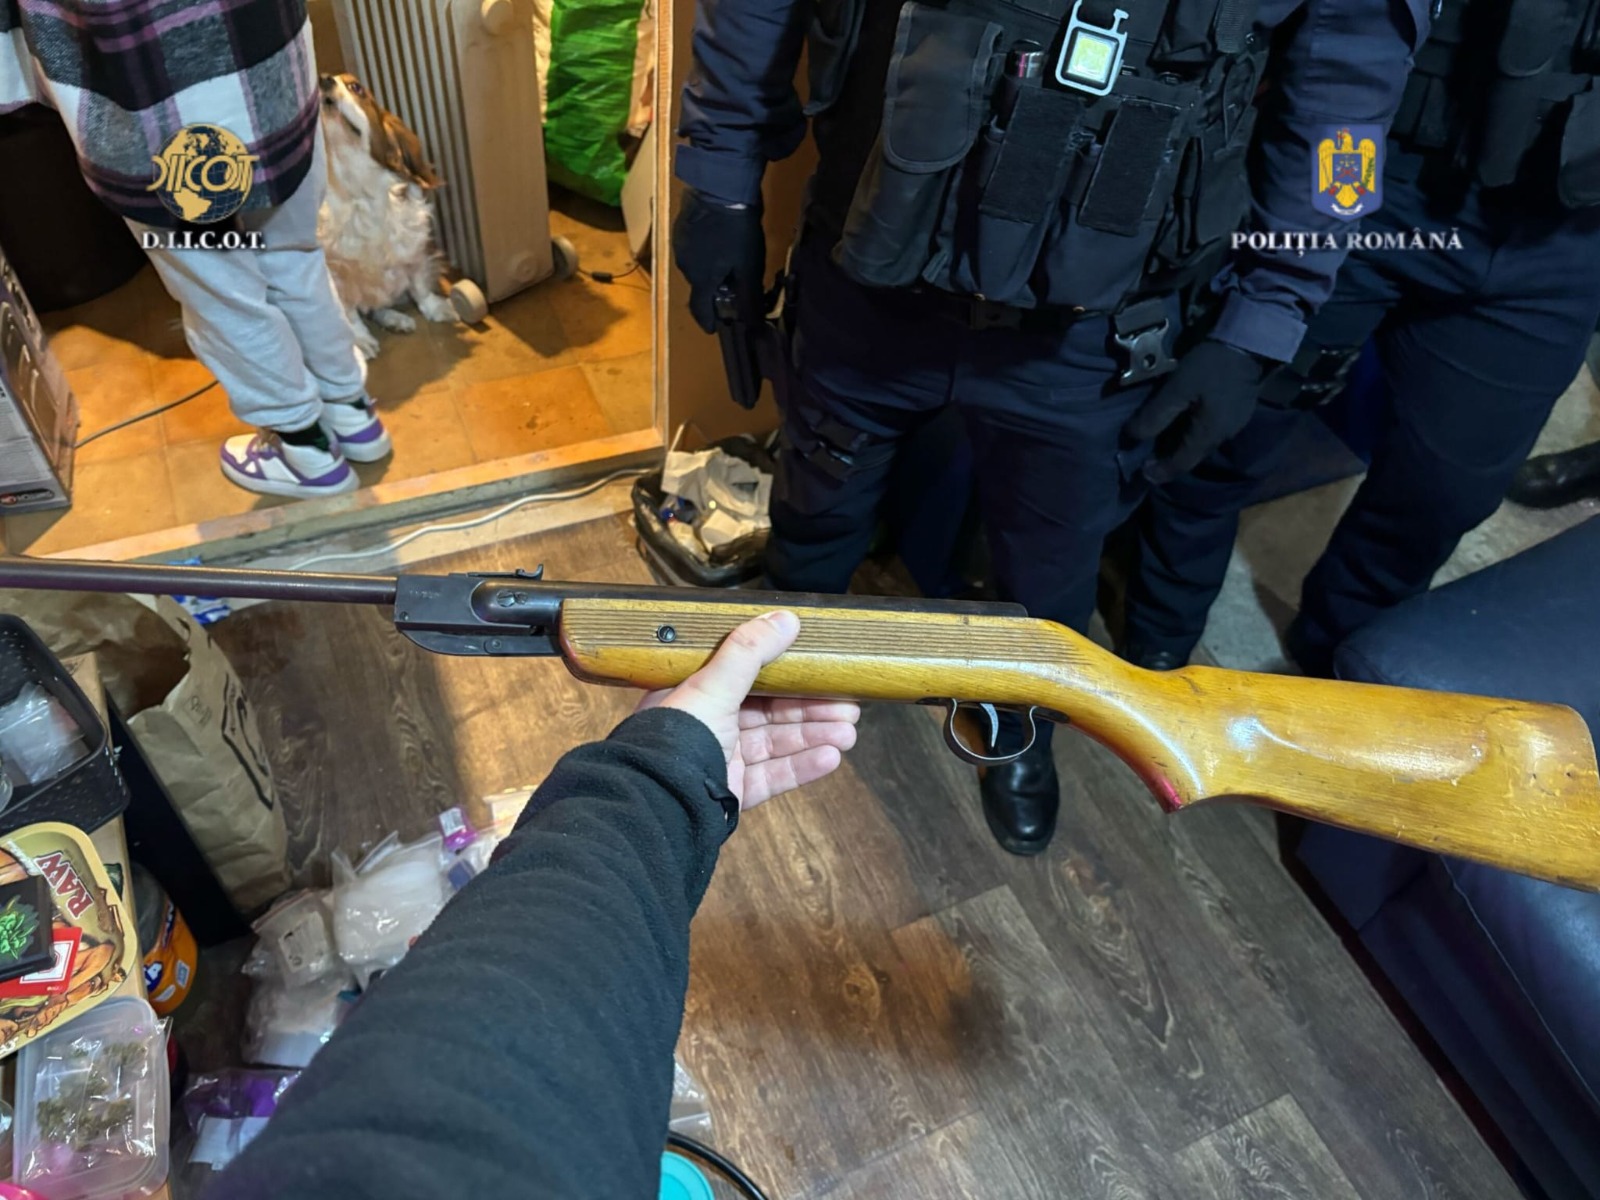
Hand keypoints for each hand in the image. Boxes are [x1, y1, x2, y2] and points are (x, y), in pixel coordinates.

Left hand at [636, 611, 859, 808]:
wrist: (661, 804)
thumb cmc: (676, 739)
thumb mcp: (711, 684)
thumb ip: (749, 652)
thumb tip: (785, 619)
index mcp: (696, 694)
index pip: (749, 676)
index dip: (788, 673)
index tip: (821, 670)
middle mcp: (708, 725)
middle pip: (770, 712)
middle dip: (811, 709)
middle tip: (849, 706)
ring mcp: (722, 760)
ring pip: (777, 744)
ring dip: (814, 737)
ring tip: (849, 732)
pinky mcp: (733, 791)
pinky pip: (774, 776)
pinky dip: (803, 767)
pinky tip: (830, 757)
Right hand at [671, 190, 766, 333]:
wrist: (720, 186)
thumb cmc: (737, 230)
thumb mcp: (749, 266)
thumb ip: (748, 296)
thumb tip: (751, 323)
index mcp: (700, 279)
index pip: (699, 310)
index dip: (707, 321)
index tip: (714, 328)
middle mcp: (685, 266)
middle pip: (700, 286)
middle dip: (715, 289)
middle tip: (734, 283)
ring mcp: (680, 244)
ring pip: (696, 266)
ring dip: (710, 268)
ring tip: (729, 258)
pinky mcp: (681, 226)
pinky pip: (693, 248)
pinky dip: (705, 251)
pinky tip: (719, 240)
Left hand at [1123, 339, 1268, 483]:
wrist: (1250, 342)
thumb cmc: (1211, 365)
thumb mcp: (1177, 388)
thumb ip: (1155, 414)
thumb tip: (1132, 436)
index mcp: (1208, 435)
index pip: (1181, 464)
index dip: (1160, 471)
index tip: (1143, 474)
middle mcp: (1223, 436)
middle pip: (1192, 457)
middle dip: (1169, 461)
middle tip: (1148, 460)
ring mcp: (1234, 424)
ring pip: (1202, 444)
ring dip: (1181, 447)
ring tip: (1161, 442)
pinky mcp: (1238, 412)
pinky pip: (1210, 431)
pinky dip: (1193, 433)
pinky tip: (1183, 423)